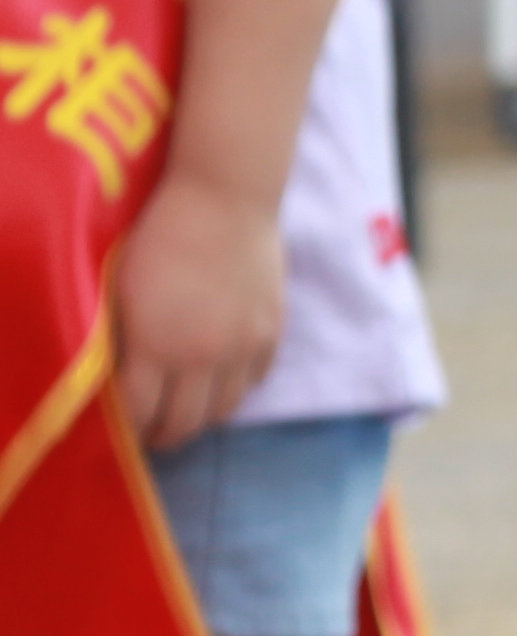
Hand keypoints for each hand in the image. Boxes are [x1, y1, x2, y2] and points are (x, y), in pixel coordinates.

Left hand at [115, 167, 286, 454]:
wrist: (224, 200)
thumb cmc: (160, 237)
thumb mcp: (124, 292)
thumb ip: (125, 340)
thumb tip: (124, 375)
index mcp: (157, 346)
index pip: (141, 412)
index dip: (131, 429)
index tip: (125, 431)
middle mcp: (203, 357)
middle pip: (186, 422)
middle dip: (167, 435)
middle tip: (156, 434)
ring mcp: (244, 346)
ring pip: (226, 409)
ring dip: (205, 417)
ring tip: (191, 409)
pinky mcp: (272, 330)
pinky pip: (256, 378)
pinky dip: (237, 385)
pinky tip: (223, 375)